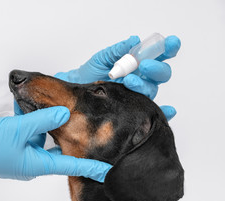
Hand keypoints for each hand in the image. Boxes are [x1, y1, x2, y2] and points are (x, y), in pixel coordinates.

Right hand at [0, 106, 111, 185]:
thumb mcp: (17, 129)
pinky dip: (32, 127)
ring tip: (42, 113)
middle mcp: (33, 164)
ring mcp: (23, 158)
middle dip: (64, 135)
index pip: (70, 165)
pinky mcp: (15, 151)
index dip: (90, 167)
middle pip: (57, 149)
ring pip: (42, 141)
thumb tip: (63, 113)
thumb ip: (42, 120)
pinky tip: (26, 116)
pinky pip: (31, 139)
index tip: (106, 170)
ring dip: (44, 127)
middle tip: (72, 122)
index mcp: (36, 164)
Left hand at [55, 35, 180, 120]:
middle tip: (143, 65)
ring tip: (129, 80)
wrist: (79, 87)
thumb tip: (135, 40)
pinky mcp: (133, 106)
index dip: (168, 48)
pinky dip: (164, 112)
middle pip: (161, 74)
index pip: (160, 55)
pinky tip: (169, 111)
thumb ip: (119, 50)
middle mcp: (143, 77)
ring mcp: (138, 92)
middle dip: (156, 68)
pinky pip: (152, 111)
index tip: (171, 43)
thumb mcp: (104, 57)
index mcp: (139, 62)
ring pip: (152, 89)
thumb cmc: (92, 71)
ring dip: (143, 85)